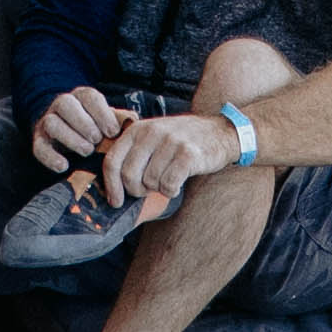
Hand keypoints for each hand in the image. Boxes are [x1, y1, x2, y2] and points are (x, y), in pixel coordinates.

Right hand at [28, 85, 127, 172]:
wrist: (67, 134)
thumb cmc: (94, 127)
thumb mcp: (108, 120)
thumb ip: (120, 119)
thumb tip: (133, 120)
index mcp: (82, 97)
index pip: (89, 97)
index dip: (101, 114)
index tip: (113, 132)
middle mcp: (62, 105)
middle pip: (66, 104)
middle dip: (83, 123)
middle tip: (97, 140)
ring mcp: (47, 122)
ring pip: (52, 123)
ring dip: (70, 138)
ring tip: (87, 151)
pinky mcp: (39, 141)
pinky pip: (39, 147)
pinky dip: (50, 157)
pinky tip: (64, 166)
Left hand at [97, 108, 233, 215]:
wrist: (219, 132)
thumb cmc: (182, 141)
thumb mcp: (153, 138)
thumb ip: (133, 154)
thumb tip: (114, 188)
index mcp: (137, 129)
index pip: (112, 161)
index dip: (111, 186)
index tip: (116, 201)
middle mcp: (152, 132)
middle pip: (129, 176)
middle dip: (137, 190)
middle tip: (150, 188)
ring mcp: (170, 142)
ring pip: (150, 182)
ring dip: (158, 188)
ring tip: (168, 178)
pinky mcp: (188, 155)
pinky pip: (169, 185)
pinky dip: (171, 191)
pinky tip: (177, 183)